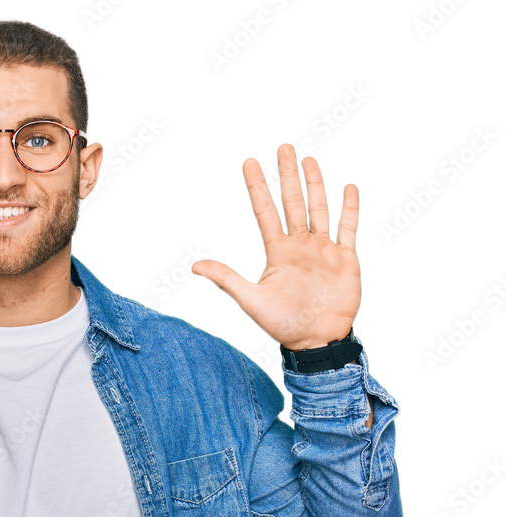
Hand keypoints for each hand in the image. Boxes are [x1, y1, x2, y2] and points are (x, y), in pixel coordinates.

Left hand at [191, 144, 359, 350]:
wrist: (317, 341)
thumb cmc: (283, 325)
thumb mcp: (251, 300)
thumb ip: (226, 279)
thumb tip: (194, 265)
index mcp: (277, 252)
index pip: (265, 211)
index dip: (257, 187)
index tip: (249, 162)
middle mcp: (299, 246)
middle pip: (292, 202)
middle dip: (287, 175)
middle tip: (283, 147)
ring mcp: (323, 250)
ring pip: (318, 209)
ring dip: (315, 184)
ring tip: (308, 160)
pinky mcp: (345, 258)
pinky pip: (348, 228)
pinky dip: (349, 209)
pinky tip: (348, 188)